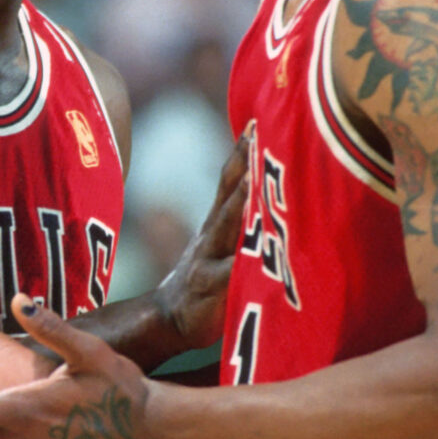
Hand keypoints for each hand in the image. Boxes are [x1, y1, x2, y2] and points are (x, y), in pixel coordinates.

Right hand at [153, 136, 248, 348]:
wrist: (167, 318)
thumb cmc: (205, 281)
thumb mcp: (223, 247)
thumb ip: (243, 224)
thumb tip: (270, 195)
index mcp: (216, 223)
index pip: (229, 178)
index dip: (241, 150)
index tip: (256, 119)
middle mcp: (211, 234)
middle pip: (229, 192)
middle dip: (244, 163)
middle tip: (259, 133)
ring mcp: (207, 258)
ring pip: (227, 227)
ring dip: (241, 203)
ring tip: (255, 181)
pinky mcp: (210, 287)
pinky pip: (229, 274)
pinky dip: (242, 262)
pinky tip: (257, 254)